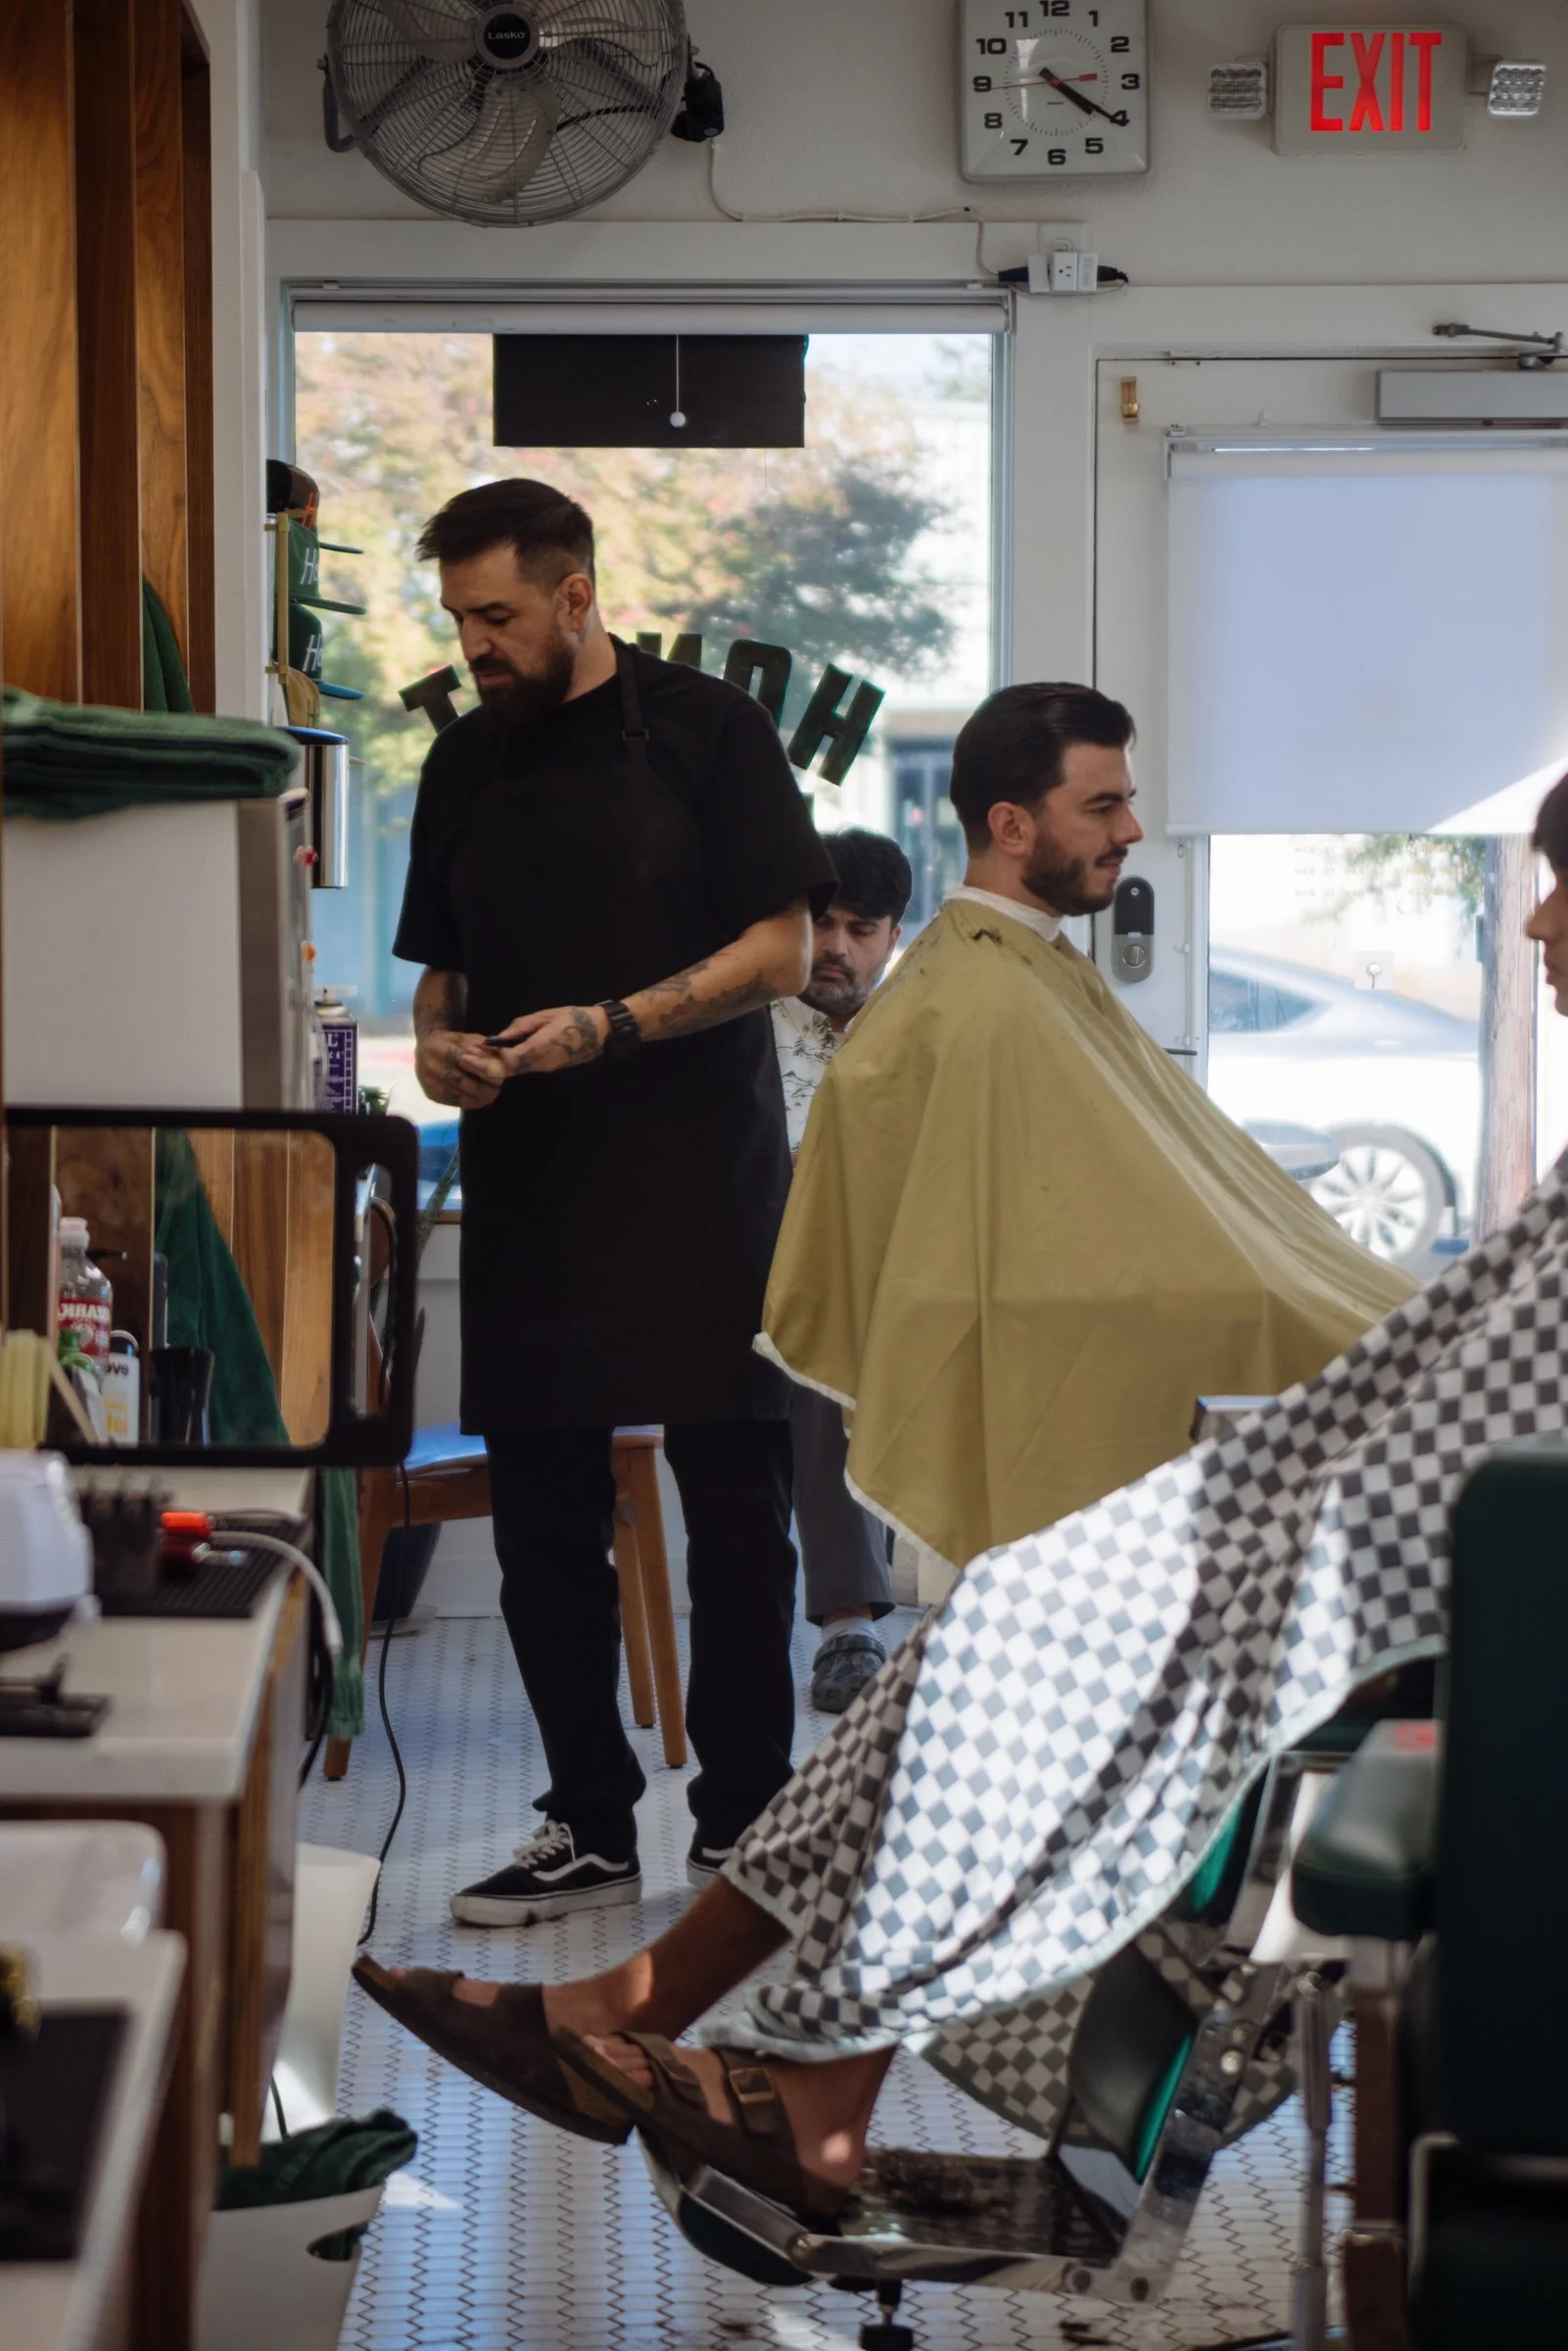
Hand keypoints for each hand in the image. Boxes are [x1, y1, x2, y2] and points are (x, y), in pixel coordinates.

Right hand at [414, 1026, 503, 1110]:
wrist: (426, 1047)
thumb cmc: (453, 1042)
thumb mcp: (468, 1039)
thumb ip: (485, 1049)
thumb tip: (502, 1062)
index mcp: (442, 1048)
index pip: (466, 1063)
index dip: (485, 1072)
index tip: (500, 1078)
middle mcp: (433, 1066)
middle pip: (465, 1084)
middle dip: (485, 1089)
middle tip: (498, 1089)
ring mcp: (430, 1082)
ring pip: (461, 1096)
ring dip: (480, 1098)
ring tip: (491, 1095)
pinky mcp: (430, 1094)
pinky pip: (454, 1102)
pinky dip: (470, 1102)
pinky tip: (479, 1099)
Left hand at [462, 1005, 608, 1078]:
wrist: (602, 1032)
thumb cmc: (575, 1018)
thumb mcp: (546, 1016)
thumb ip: (521, 1026)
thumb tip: (500, 1036)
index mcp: (540, 1048)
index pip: (508, 1062)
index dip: (488, 1059)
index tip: (473, 1051)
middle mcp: (540, 1063)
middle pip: (507, 1072)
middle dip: (483, 1066)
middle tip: (465, 1056)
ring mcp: (544, 1067)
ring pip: (513, 1072)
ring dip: (492, 1065)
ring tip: (474, 1053)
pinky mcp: (547, 1067)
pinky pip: (522, 1068)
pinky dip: (505, 1063)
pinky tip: (494, 1054)